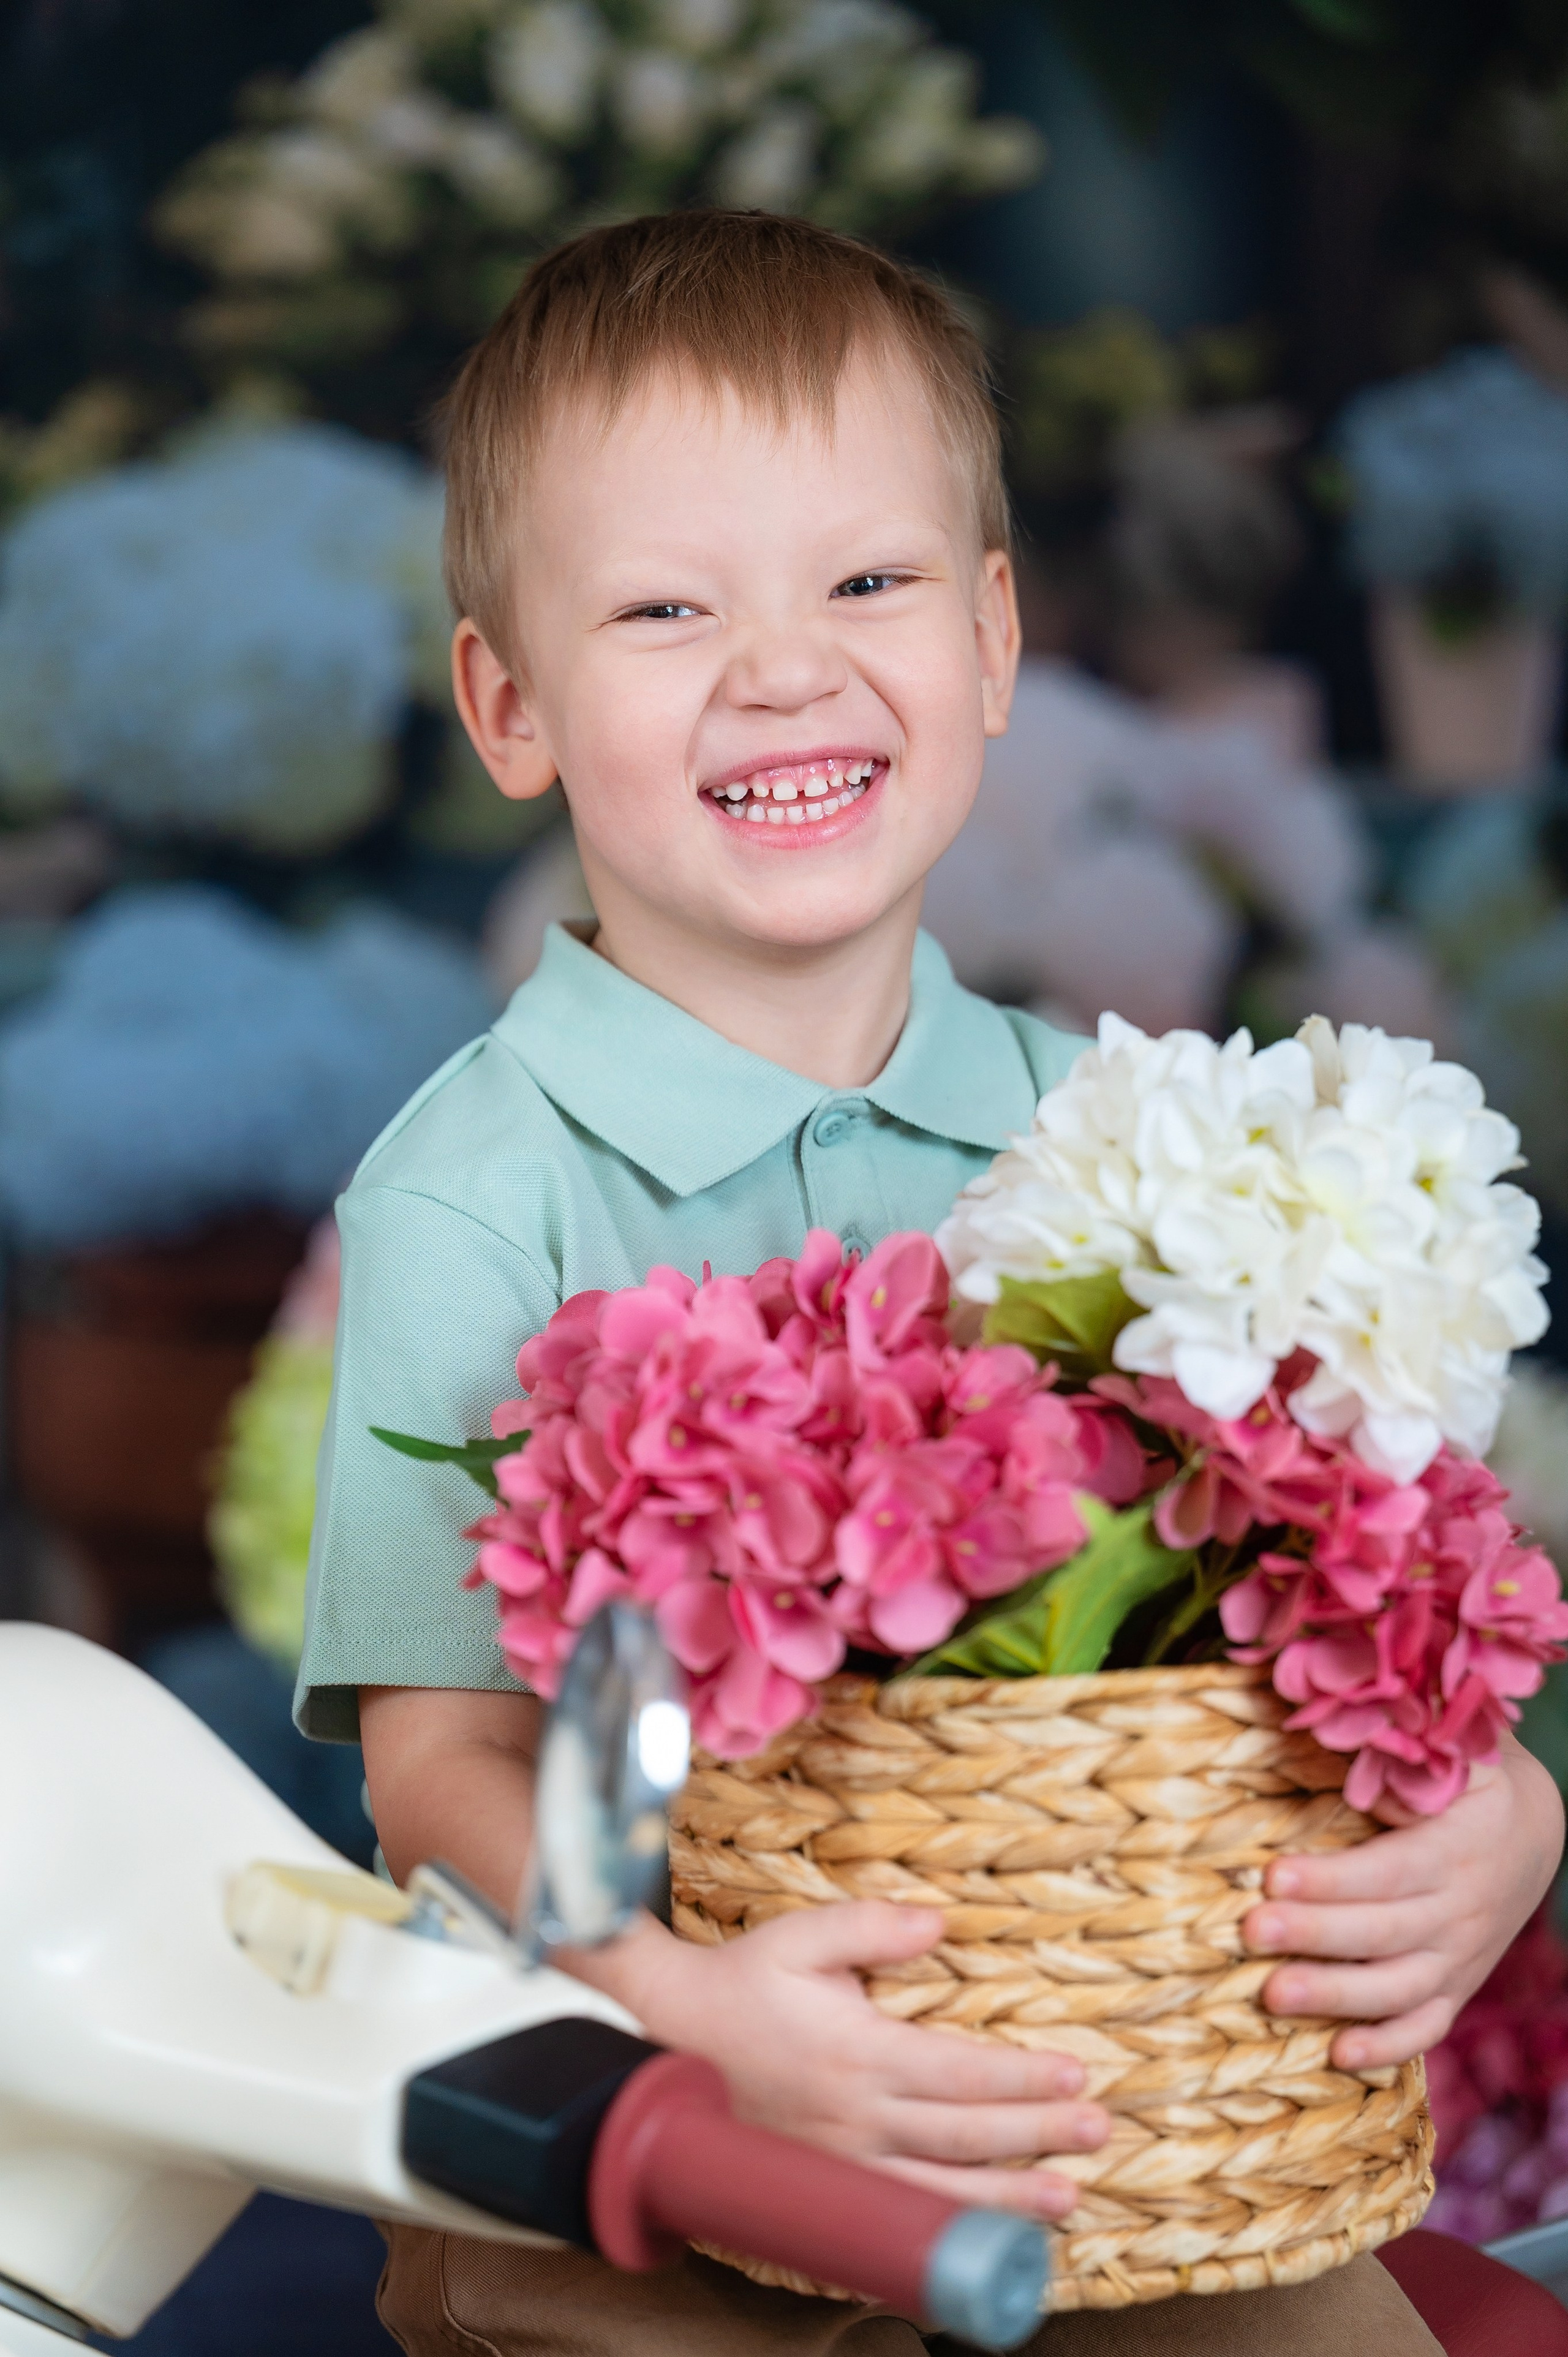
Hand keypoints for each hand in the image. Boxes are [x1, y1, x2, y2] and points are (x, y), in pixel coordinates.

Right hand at [578, 1901, 1109, 2219]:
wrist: (665, 2040)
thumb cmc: (738, 1982)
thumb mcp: (798, 1936)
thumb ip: (870, 1926)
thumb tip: (939, 1921)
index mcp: (858, 2053)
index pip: (961, 2072)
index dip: (1023, 2078)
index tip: (1076, 2076)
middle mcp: (855, 2118)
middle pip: (965, 2136)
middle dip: (1038, 2136)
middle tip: (1097, 2132)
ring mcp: (840, 2162)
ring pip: (939, 2191)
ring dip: (1008, 2198)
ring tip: (1069, 2200)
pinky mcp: (823, 2187)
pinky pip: (896, 2218)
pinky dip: (948, 2229)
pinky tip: (985, 2234)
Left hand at [1242, 1730, 1563, 2068]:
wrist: (1534, 1830)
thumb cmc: (1468, 1780)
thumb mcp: (1453, 1751)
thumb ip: (1402, 1744)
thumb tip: (1335, 1715)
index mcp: (1454, 1849)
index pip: (1387, 1871)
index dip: (1332, 1878)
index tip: (1273, 1875)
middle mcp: (1461, 1909)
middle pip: (1383, 1932)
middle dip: (1315, 1935)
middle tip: (1250, 1932)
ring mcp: (1461, 1956)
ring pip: (1399, 1988)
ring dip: (1335, 1996)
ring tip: (1271, 1994)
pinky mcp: (1457, 1985)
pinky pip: (1426, 2026)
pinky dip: (1388, 2047)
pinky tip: (1338, 2055)